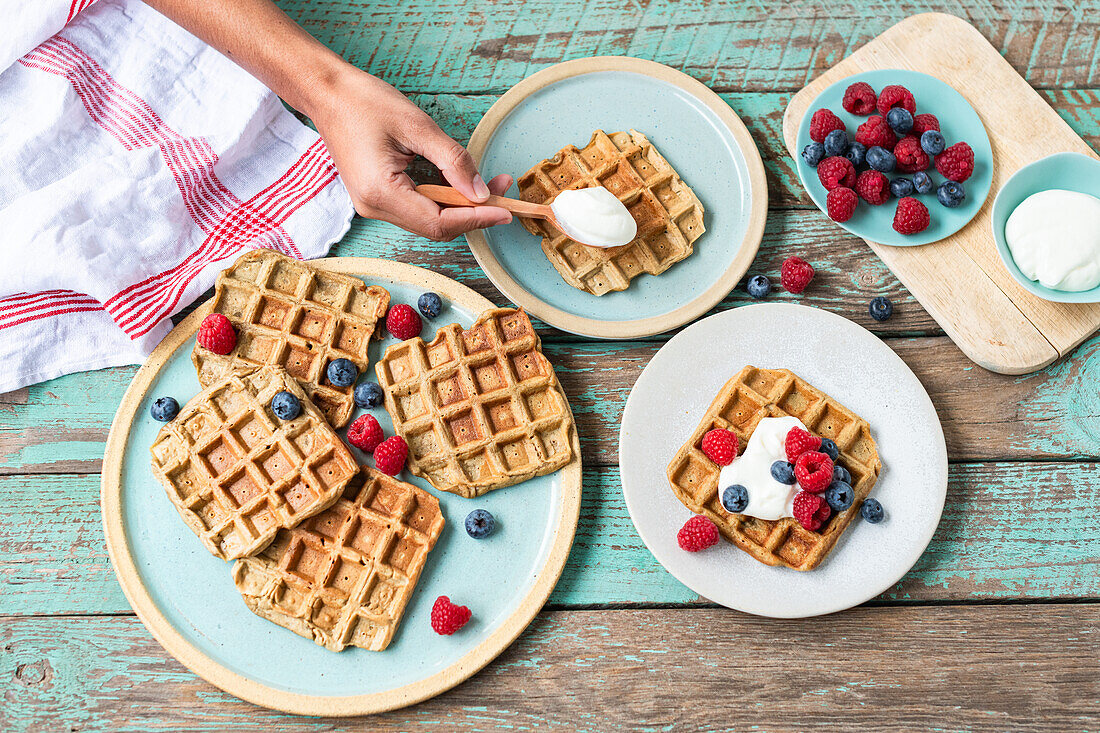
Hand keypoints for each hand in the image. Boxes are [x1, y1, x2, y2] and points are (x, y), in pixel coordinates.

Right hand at [310, 68, 511, 239]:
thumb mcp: (417, 126)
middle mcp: (374, 207)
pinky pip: (417, 209)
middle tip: (503, 191)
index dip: (476, 219)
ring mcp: (373, 205)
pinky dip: (443, 200)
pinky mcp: (376, 197)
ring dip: (461, 207)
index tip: (505, 211)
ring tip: (489, 186)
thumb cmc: (364, 103)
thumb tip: (481, 192)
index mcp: (381, 192)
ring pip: (428, 220)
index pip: (439, 222)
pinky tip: (461, 186)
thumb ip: (453, 161)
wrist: (327, 94)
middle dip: (473, 212)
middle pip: (436, 226)